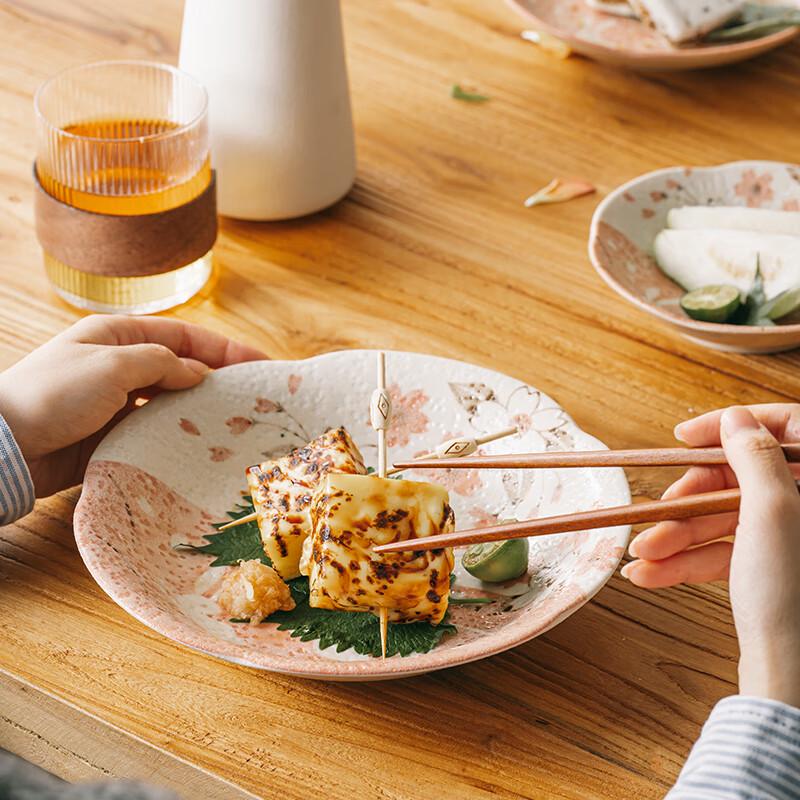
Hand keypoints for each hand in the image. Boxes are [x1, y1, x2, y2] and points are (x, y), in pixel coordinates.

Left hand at [0, 315, 264, 497]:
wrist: (7, 446)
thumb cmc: (53, 394)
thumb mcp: (112, 365)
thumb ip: (161, 363)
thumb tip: (199, 373)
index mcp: (118, 335)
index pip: (184, 336)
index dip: (224, 348)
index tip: (259, 364)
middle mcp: (120, 365)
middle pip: (182, 368)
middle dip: (218, 380)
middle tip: (255, 397)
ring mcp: (116, 402)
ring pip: (171, 402)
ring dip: (200, 410)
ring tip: (236, 423)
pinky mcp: (113, 435)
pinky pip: (156, 431)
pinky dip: (178, 435)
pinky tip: (199, 445)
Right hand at [623, 404, 799, 706]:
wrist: (791, 678)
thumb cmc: (792, 594)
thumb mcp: (769, 511)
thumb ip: (751, 454)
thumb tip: (735, 418)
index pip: (784, 425)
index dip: (731, 426)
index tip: (685, 437)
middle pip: (741, 478)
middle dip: (689, 499)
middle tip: (657, 510)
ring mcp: (790, 540)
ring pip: (725, 519)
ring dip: (677, 536)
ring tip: (639, 554)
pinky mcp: (772, 571)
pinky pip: (724, 553)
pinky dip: (687, 561)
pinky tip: (649, 573)